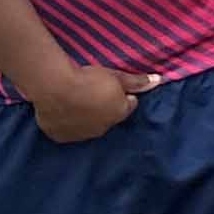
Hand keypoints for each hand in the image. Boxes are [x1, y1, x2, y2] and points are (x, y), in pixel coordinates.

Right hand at [31, 61, 155, 145]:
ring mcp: (80, 135)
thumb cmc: (89, 79)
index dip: (124, 95)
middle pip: (108, 118)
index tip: (116, 87)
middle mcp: (102, 129)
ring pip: (88, 126)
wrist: (55, 89)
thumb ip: (137, 82)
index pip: (128, 106)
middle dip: (105, 107)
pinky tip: (64, 108)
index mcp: (118, 114)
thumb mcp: (116, 76)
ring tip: (77, 99)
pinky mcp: (61, 137)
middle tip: (94, 91)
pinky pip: (69, 130)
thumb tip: (159, 80)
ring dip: (86, 116)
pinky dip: (68, 122)